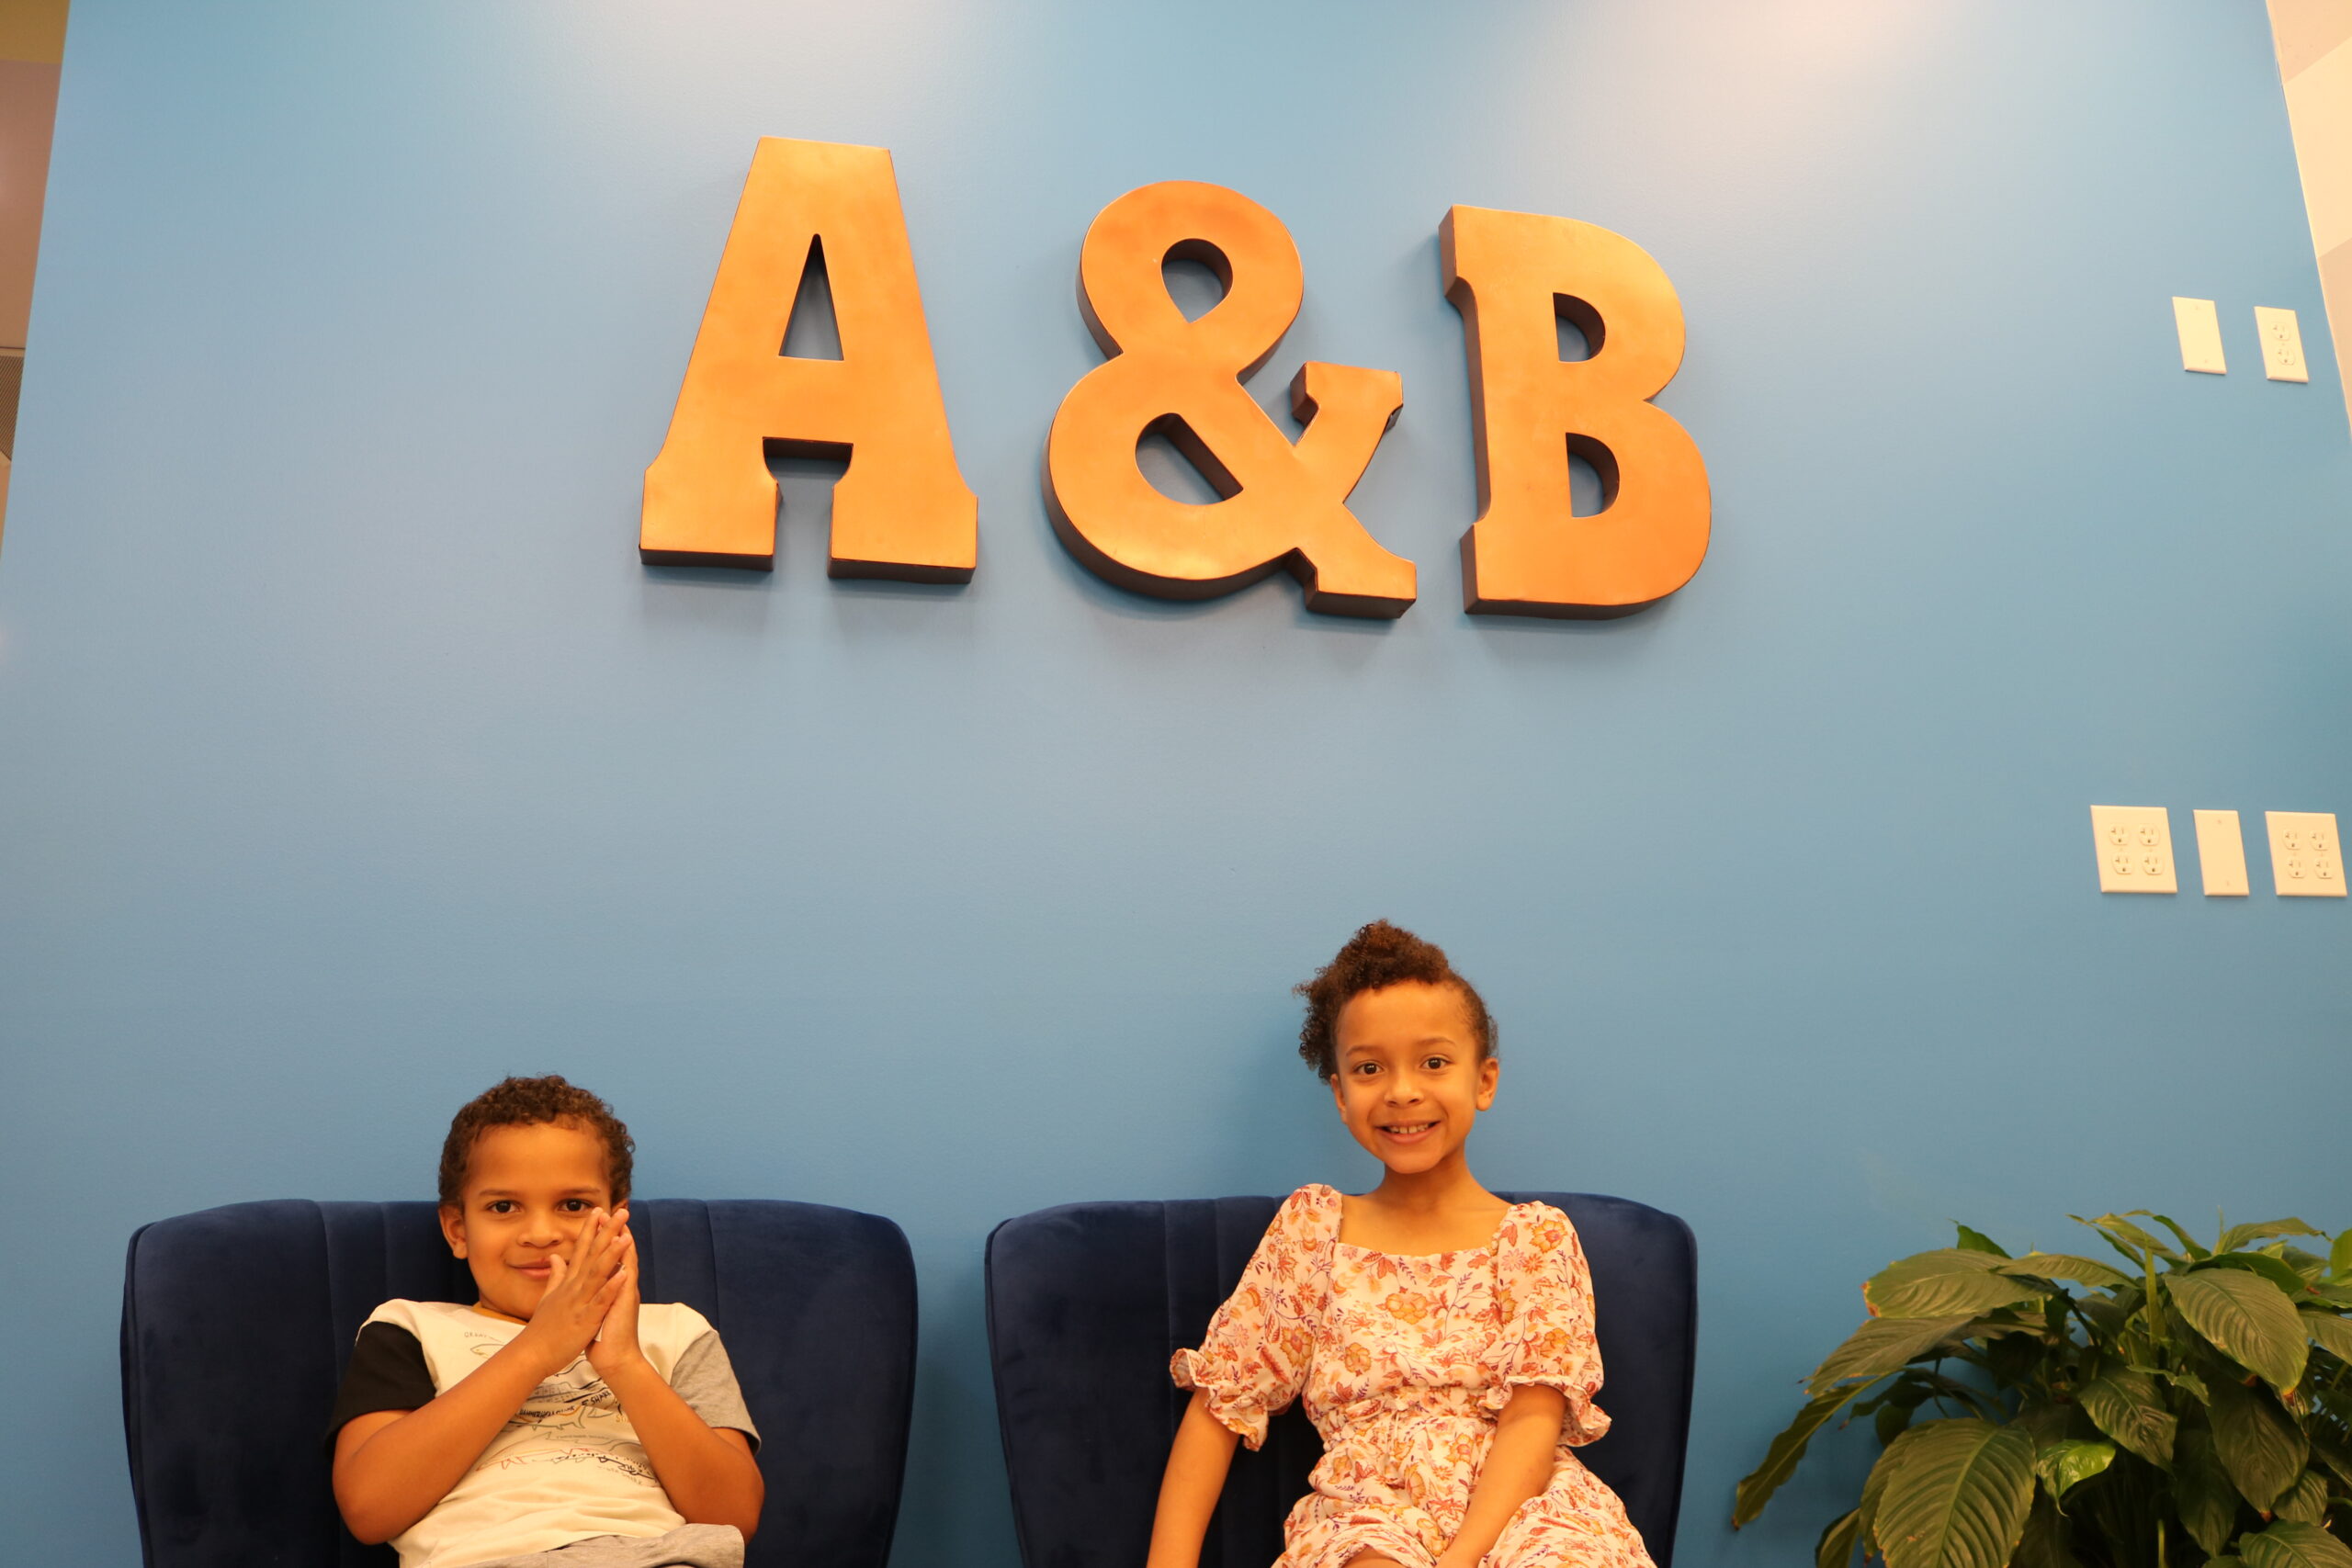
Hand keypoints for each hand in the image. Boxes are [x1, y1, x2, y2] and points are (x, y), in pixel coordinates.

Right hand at [517, 1206, 628, 1374]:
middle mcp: (574, 1287)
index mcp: (568, 1283)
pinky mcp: (585, 1319)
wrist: (531, 1354)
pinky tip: (624, 1275)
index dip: (590, 1229)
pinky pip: (600, 1301)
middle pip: (593, 1254)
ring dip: (612, 1254)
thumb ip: (554, 1276)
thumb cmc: (542, 1328)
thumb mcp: (547, 1297)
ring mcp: (579, 1302)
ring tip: (625, 1236)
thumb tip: (555, 1257)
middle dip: (607, 1232)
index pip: (581, 1249)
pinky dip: (611, 1288)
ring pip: (598, 1274)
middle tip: (621, 1211)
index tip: (599, 1209)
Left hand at [585, 1214, 644, 1377]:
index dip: (601, 1237)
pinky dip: (626, 1261)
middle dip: (613, 1231)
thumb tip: (580, 1280)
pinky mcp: (626, 1302)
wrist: (616, 1359)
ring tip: (620, 1222)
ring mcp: (625, 1293)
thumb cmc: (602, 1337)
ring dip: (623, 1241)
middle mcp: (620, 1285)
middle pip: (618, 1253)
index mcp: (610, 1286)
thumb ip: (588, 1291)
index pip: (605, 1257)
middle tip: (609, 1210)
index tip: (595, 1217)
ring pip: (626, 1261)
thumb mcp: (591, 1309)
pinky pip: (627, 1279)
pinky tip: (626, 1249)